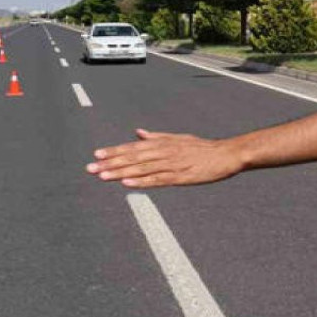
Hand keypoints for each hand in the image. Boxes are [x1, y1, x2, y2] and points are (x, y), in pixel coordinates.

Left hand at [87, 129, 242, 188]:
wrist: (226, 154)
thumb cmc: (202, 148)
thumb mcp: (178, 138)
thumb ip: (156, 136)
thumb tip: (138, 133)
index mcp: (162, 143)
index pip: (133, 147)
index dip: (114, 151)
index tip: (96, 154)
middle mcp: (163, 152)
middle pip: (132, 157)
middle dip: (110, 163)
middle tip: (90, 168)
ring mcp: (171, 164)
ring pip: (140, 168)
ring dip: (120, 172)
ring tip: (102, 175)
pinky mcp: (180, 177)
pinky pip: (157, 180)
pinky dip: (141, 181)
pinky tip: (127, 183)